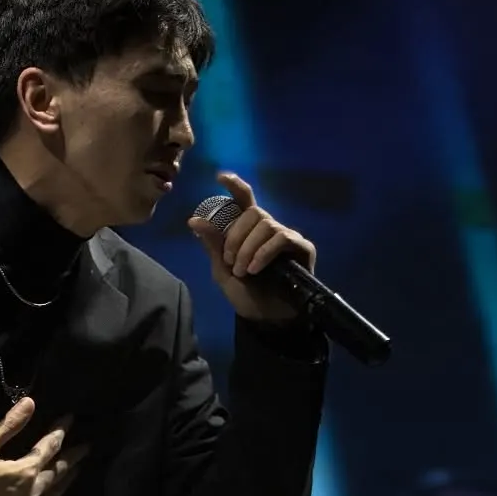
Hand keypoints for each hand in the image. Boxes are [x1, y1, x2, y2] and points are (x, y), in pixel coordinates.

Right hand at [0, 398, 88, 495]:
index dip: (61, 430)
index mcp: (26, 470)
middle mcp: (34, 491)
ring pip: (55, 494)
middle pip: (60, 471)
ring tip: (76, 471)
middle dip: (73, 457)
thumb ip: (9, 425)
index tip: (70, 419)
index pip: (50, 446)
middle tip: (86, 447)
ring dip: (67, 480)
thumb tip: (30, 403)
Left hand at [187, 171, 316, 323]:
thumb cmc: (246, 294)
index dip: (235, 186)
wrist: (265, 318)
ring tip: (243, 271)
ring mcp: (287, 237)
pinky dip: (264, 251)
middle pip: (253, 212)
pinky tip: (256, 268)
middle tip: (230, 262)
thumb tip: (194, 220)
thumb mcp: (223, 270)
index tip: (220, 177)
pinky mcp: (302, 248)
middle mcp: (269, 229)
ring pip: (266, 224)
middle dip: (236, 236)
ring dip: (248, 248)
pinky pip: (282, 237)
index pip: (244, 201)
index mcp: (249, 230)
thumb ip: (213, 245)